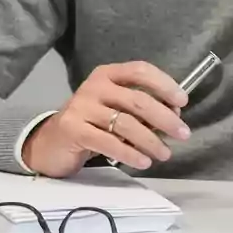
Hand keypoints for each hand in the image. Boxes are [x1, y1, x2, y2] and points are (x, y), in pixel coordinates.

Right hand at [22, 61, 190, 176]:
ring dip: (151, 140)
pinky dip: (130, 153)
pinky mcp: (72, 129)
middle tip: (183, 134)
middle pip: (138, 100)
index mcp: (108, 74)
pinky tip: (143, 161)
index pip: (141, 70)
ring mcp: (81, 106)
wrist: (50, 142)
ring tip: (165, 153)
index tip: (182, 102)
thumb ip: (140, 108)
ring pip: (126, 123)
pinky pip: (108, 142)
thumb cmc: (91, 122)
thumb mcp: (115, 108)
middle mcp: (94, 86)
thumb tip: (174, 116)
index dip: (164, 84)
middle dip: (165, 118)